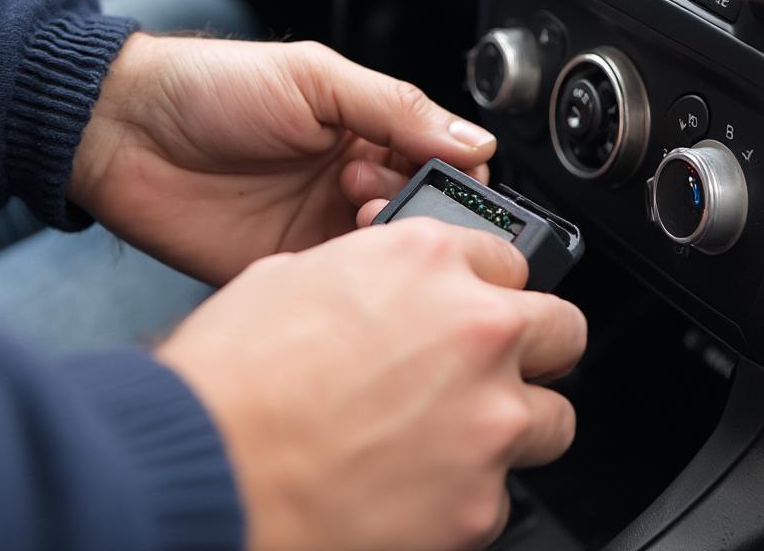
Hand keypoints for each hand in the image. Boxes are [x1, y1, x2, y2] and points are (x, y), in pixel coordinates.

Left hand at [70, 35, 495, 284]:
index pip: (443, 161)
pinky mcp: (289, 271)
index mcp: (368, 131)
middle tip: (379, 192)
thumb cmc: (212, 88)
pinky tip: (339, 259)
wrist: (121, 132)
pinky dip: (353, 282)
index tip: (446, 179)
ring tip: (352, 210)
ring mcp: (321, 229)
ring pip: (388, 257)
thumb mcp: (315, 79)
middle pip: (424, 215)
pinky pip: (342, 289)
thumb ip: (396, 108)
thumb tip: (475, 140)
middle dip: (419, 210)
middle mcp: (352, 182)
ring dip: (385, 242)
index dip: (454, 174)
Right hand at [158, 219, 586, 550]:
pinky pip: (501, 493)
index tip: (478, 305)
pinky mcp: (479, 503)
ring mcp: (487, 419)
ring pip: (552, 418)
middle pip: (561, 329)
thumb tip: (385, 289)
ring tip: (458, 438)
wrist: (201, 470)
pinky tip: (415, 488)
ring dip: (514, 423)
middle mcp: (475, 329)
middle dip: (534, 346)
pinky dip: (469, 492)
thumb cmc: (231, 375)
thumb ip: (370, 274)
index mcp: (429, 261)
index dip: (488, 286)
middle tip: (494, 367)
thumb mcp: (295, 277)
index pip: (509, 259)